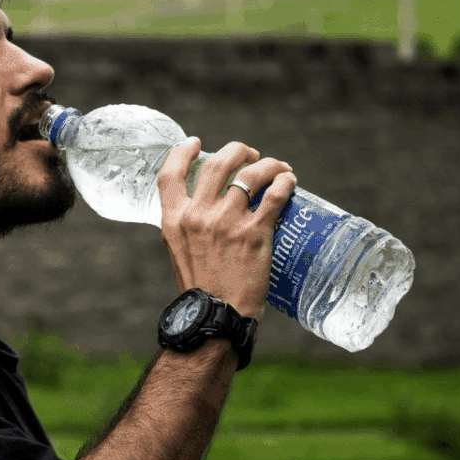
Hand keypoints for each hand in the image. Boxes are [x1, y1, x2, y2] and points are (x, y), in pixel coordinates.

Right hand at [157, 138, 295, 320]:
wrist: (216, 316)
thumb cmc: (200, 288)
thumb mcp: (179, 251)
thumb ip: (186, 225)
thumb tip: (203, 206)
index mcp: (174, 220)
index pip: (169, 173)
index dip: (182, 151)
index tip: (195, 142)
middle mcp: (198, 216)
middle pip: (217, 164)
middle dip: (237, 151)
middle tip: (250, 155)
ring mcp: (227, 222)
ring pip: (250, 174)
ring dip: (267, 164)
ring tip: (277, 167)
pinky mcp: (255, 233)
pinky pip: (274, 195)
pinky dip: (284, 182)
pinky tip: (289, 181)